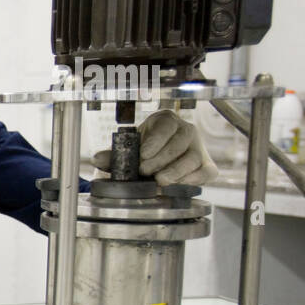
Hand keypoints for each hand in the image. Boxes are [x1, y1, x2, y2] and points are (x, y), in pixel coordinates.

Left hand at [92, 109, 217, 185]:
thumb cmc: (145, 151)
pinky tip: (179, 184)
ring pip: (193, 157)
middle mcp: (186, 130)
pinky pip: (206, 171)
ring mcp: (199, 148)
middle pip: (180, 142)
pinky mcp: (206, 165)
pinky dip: (194, 179)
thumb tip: (97, 159)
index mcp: (166, 120)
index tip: (143, 155)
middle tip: (145, 171)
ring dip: (177, 170)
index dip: (155, 140)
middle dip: (162, 158)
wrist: (159, 161)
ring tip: (160, 180)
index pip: (166, 126)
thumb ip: (113, 154)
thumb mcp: (129, 149)